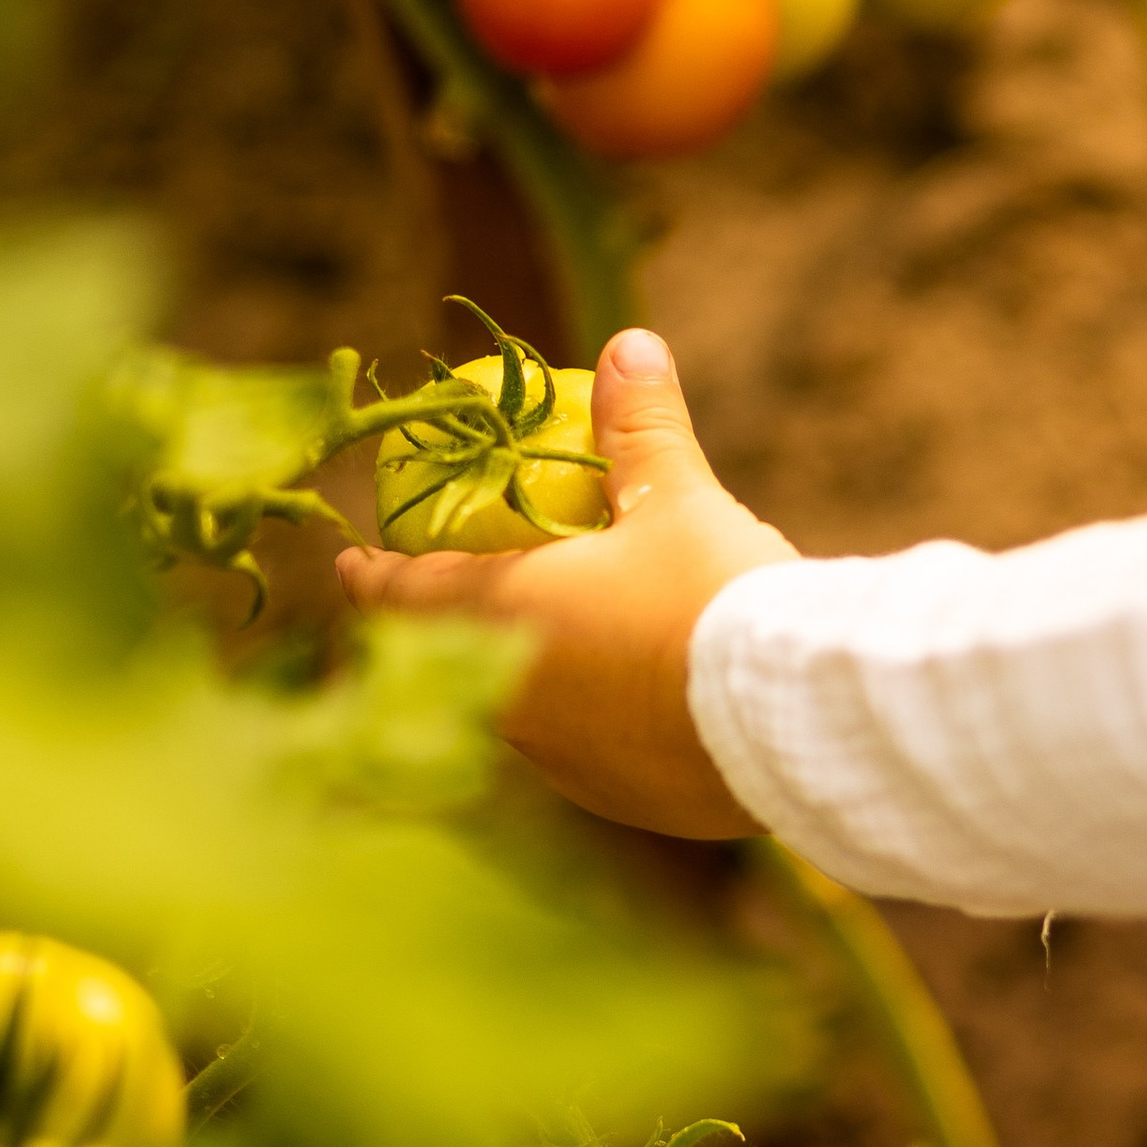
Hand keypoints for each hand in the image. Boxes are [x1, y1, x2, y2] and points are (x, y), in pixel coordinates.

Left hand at [334, 326, 795, 836]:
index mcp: (505, 620)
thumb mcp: (677, 499)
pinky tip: (633, 701)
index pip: (404, 598)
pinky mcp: (627, 802)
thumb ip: (641, 427)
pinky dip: (594, 723)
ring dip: (526, 678)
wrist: (795, 715)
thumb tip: (627, 344)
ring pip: (523, 717)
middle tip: (459, 592)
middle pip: (456, 662)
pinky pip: (588, 757)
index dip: (373, 578)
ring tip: (557, 644)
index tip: (351, 566)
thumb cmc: (714, 597)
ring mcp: (569, 766)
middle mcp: (518, 705)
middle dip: (452, 627)